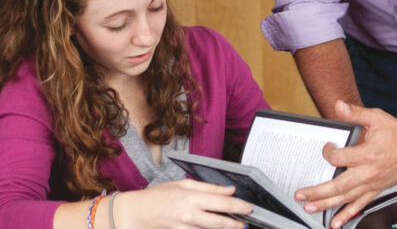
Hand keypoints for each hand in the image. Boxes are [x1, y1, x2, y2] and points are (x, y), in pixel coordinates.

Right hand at [114, 179, 253, 228]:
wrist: (135, 213)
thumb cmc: (158, 195)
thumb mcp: (184, 184)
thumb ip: (209, 188)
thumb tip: (229, 189)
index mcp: (192, 197)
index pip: (222, 202)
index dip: (240, 206)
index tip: (250, 208)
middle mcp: (189, 214)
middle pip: (220, 222)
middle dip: (236, 224)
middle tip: (247, 223)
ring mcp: (184, 227)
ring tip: (236, 228)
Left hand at [295, 100, 396, 228]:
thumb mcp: (376, 117)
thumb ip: (355, 113)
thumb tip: (339, 105)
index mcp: (368, 154)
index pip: (340, 158)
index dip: (328, 153)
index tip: (327, 148)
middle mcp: (370, 172)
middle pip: (339, 186)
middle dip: (317, 192)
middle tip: (301, 195)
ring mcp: (373, 183)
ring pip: (347, 198)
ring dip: (327, 205)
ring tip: (310, 208)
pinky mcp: (377, 189)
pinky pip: (361, 205)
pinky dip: (347, 215)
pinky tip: (336, 223)